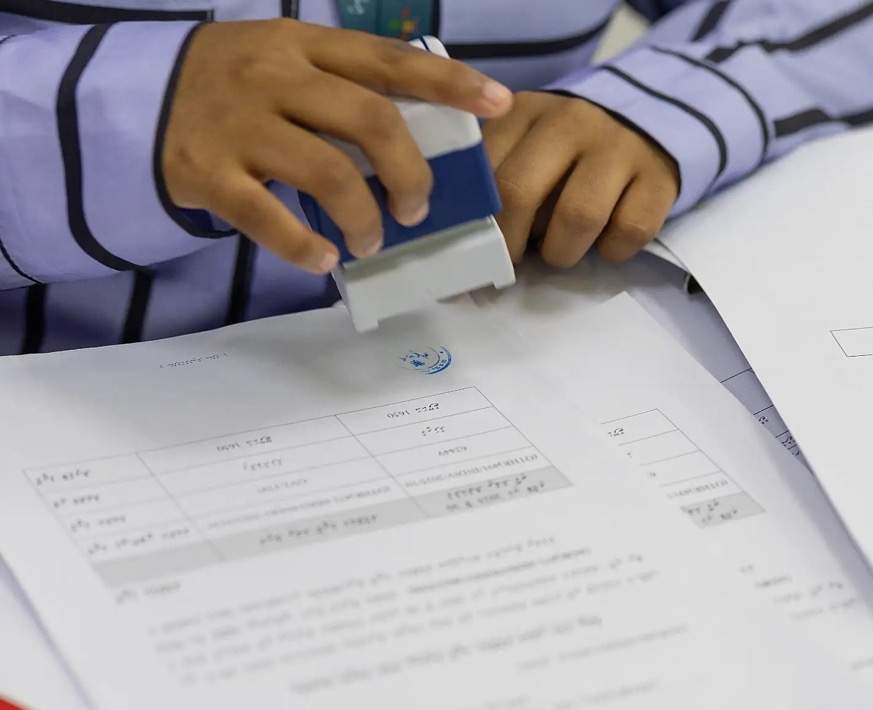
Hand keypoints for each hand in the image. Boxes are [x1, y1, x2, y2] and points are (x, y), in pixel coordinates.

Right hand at [162, 19, 512, 273]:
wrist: (132, 94)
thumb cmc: (235, 85)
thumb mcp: (287, 62)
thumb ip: (345, 88)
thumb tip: (425, 139)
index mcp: (303, 46)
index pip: (390, 61)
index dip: (451, 82)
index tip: (499, 104)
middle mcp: (274, 77)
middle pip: (371, 121)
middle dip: (411, 173)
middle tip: (418, 208)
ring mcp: (240, 125)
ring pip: (329, 174)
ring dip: (365, 218)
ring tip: (371, 239)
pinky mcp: (207, 173)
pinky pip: (267, 217)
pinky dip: (303, 245)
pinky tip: (321, 259)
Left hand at [482, 92, 679, 266]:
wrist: (650, 118)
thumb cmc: (572, 146)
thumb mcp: (526, 139)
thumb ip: (495, 170)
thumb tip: (467, 235)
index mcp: (526, 110)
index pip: (484, 169)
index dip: (477, 218)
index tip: (478, 243)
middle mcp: (571, 120)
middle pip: (520, 191)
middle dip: (510, 241)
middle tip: (513, 258)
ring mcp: (618, 147)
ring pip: (578, 217)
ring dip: (561, 251)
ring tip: (560, 249)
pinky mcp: (658, 178)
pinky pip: (628, 231)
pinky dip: (612, 250)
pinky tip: (605, 239)